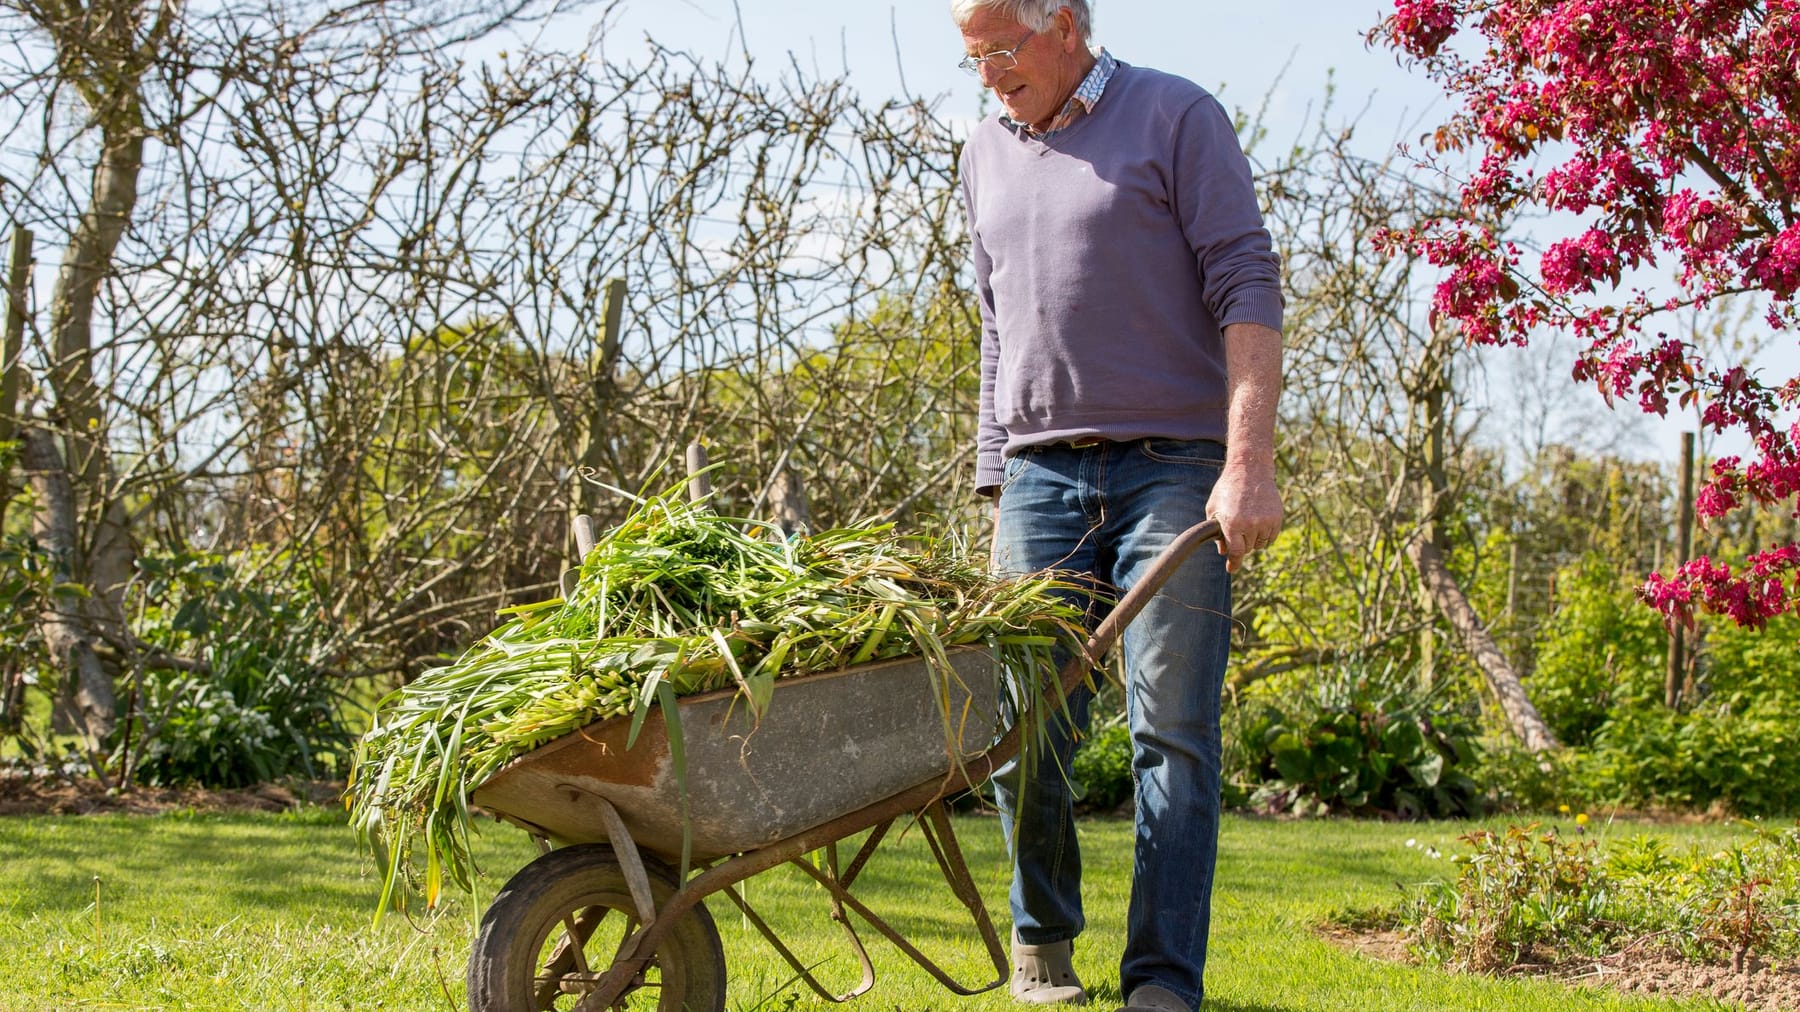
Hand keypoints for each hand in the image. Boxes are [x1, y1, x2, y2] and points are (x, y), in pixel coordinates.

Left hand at [1206, 458, 1282, 572]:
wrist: (1250, 470)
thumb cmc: (1227, 489)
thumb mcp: (1214, 508)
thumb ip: (1217, 532)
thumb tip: (1222, 552)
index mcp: (1232, 524)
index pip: (1236, 553)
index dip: (1234, 563)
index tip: (1232, 569)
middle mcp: (1250, 525)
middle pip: (1248, 549)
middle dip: (1242, 544)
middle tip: (1237, 530)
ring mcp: (1265, 521)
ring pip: (1261, 544)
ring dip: (1254, 539)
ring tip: (1248, 522)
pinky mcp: (1276, 517)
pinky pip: (1271, 537)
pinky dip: (1265, 534)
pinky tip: (1258, 522)